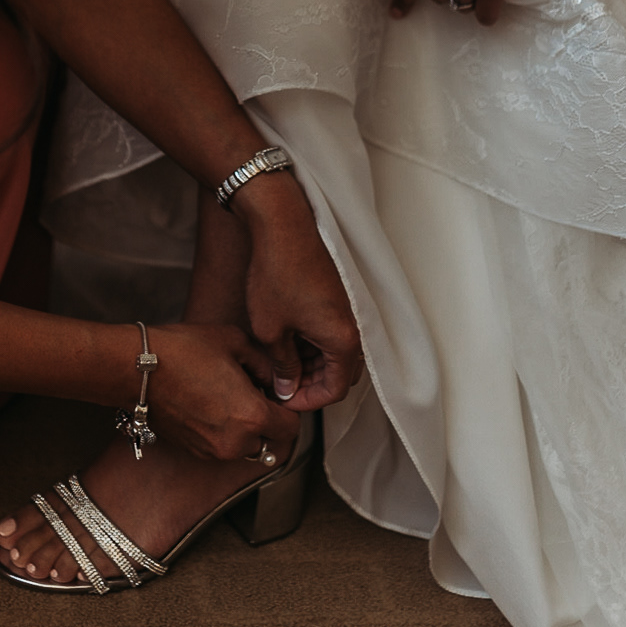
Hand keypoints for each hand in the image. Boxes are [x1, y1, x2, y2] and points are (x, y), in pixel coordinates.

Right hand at [146, 321, 288, 460]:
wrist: (136, 369)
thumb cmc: (183, 351)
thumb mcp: (235, 341)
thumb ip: (265, 363)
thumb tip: (273, 378)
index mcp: (252, 416)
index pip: (291, 427)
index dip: (287, 407)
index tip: (275, 392)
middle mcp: (235, 442)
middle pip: (269, 439)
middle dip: (265, 418)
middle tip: (249, 391)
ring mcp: (212, 451)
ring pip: (244, 445)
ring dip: (243, 427)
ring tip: (225, 395)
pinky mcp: (193, 451)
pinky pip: (221, 445)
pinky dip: (222, 431)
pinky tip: (207, 403)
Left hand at [234, 175, 363, 409]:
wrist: (283, 225)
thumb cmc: (277, 274)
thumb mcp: (271, 330)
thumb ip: (283, 366)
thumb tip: (287, 388)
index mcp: (343, 340)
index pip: (335, 391)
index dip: (307, 401)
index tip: (283, 398)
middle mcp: (354, 328)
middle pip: (340, 374)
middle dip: (311, 384)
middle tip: (280, 384)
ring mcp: (349, 312)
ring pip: (336, 354)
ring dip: (311, 364)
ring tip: (278, 362)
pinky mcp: (339, 299)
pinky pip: (333, 333)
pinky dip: (313, 344)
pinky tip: (286, 339)